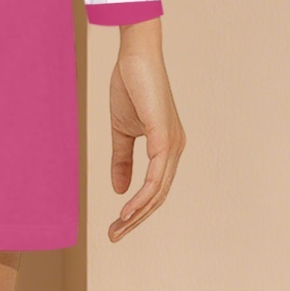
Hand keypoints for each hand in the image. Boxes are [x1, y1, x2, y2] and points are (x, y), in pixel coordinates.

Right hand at [107, 20, 184, 240]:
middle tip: (114, 235)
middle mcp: (175, 150)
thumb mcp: (121, 129)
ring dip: (137, 213)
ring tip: (118, 228)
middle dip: (136, 219)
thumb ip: (122, 159)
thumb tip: (119, 190)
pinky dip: (142, 195)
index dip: (137, 209)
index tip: (117, 224)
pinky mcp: (164, 136)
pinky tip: (128, 208)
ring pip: (159, 191)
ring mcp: (172, 144)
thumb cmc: (130, 85)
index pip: (155, 188)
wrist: (135, 55)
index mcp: (167, 147)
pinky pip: (156, 175)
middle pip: (159, 196)